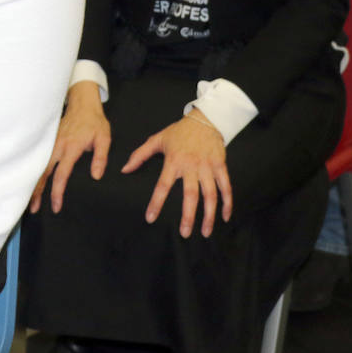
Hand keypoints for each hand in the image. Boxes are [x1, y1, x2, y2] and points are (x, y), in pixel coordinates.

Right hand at [29, 80, 110, 213]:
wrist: (82, 104)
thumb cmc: (94, 122)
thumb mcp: (104, 138)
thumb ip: (101, 157)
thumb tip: (96, 176)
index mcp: (71, 148)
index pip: (62, 174)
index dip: (57, 192)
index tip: (56, 206)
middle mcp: (57, 147)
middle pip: (43, 173)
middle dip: (37, 191)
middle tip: (33, 209)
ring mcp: (50, 143)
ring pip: (38, 166)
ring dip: (33, 183)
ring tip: (29, 200)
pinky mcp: (48, 141)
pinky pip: (39, 159)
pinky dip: (34, 172)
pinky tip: (31, 182)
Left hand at [122, 109, 231, 237]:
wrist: (205, 119)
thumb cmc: (178, 132)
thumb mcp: (156, 140)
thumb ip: (139, 155)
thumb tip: (124, 169)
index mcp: (173, 161)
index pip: (162, 185)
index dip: (156, 202)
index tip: (151, 218)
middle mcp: (191, 165)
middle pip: (190, 194)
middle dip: (188, 216)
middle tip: (184, 233)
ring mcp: (207, 166)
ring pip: (210, 194)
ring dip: (208, 215)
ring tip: (205, 232)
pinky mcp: (220, 166)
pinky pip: (226, 187)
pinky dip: (227, 203)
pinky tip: (224, 217)